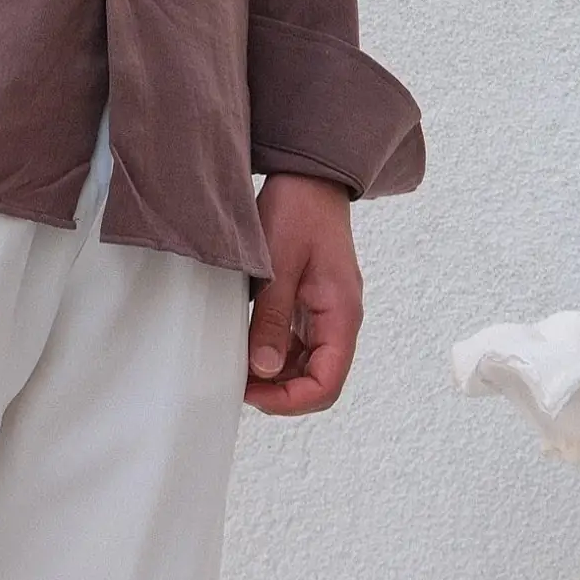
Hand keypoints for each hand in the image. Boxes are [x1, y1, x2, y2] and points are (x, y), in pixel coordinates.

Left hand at [244, 173, 362, 414]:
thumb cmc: (299, 212)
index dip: (289, 400)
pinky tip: (247, 345)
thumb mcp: (278, 266)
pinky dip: (274, 354)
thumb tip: (263, 369)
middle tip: (238, 382)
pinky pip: (298, 346)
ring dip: (275, 376)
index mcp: (341, 316)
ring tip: (238, 366)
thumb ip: (271, 320)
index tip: (252, 393)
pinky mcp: (312, 307)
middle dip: (279, 392)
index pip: (327, 384)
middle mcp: (339, 322)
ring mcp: (326, 315)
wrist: (309, 179)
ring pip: (306, 368)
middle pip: (318, 382)